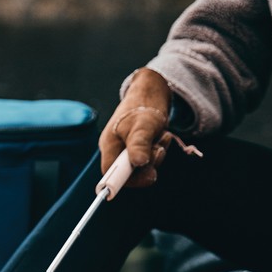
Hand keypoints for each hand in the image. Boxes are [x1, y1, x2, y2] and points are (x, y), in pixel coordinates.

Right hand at [99, 68, 173, 187]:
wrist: (152, 91)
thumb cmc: (143, 104)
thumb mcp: (143, 124)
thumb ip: (139, 144)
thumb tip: (138, 163)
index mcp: (109, 146)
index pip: (111, 174)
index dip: (127, 180)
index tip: (148, 177)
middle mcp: (116, 151)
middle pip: (130, 174)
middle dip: (148, 164)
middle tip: (159, 150)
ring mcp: (128, 151)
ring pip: (143, 167)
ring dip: (157, 156)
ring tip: (162, 136)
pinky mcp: (139, 149)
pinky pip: (150, 160)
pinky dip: (159, 151)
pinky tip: (162, 136)